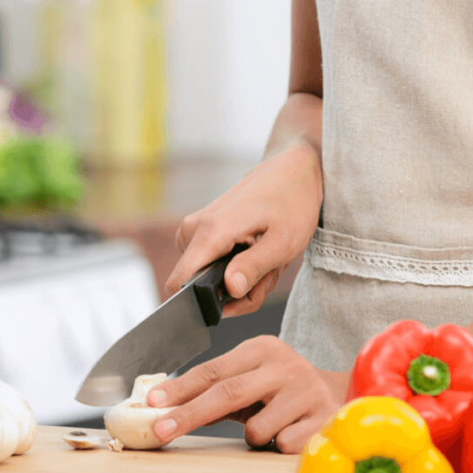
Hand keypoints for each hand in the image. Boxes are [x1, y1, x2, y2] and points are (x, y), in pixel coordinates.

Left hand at [145, 335, 348, 453]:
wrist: (341, 395)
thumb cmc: (283, 392)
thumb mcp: (252, 380)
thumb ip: (217, 391)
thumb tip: (167, 408)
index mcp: (262, 349)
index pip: (213, 370)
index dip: (180, 387)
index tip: (152, 402)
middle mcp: (284, 365)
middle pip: (227, 393)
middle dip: (189, 414)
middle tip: (161, 431)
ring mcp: (306, 391)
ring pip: (256, 428)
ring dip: (253, 436)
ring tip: (270, 427)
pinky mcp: (323, 418)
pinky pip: (281, 444)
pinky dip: (277, 446)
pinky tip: (292, 432)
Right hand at [165, 140, 322, 316]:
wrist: (291, 169)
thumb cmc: (292, 201)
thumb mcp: (284, 241)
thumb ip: (254, 267)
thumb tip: (230, 289)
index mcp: (210, 232)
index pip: (180, 284)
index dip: (206, 303)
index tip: (240, 298)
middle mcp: (194, 230)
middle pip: (201, 287)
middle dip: (239, 291)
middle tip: (268, 273)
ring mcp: (196, 230)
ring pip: (211, 278)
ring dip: (245, 279)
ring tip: (268, 259)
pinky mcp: (203, 231)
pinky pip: (215, 265)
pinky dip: (242, 268)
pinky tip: (260, 252)